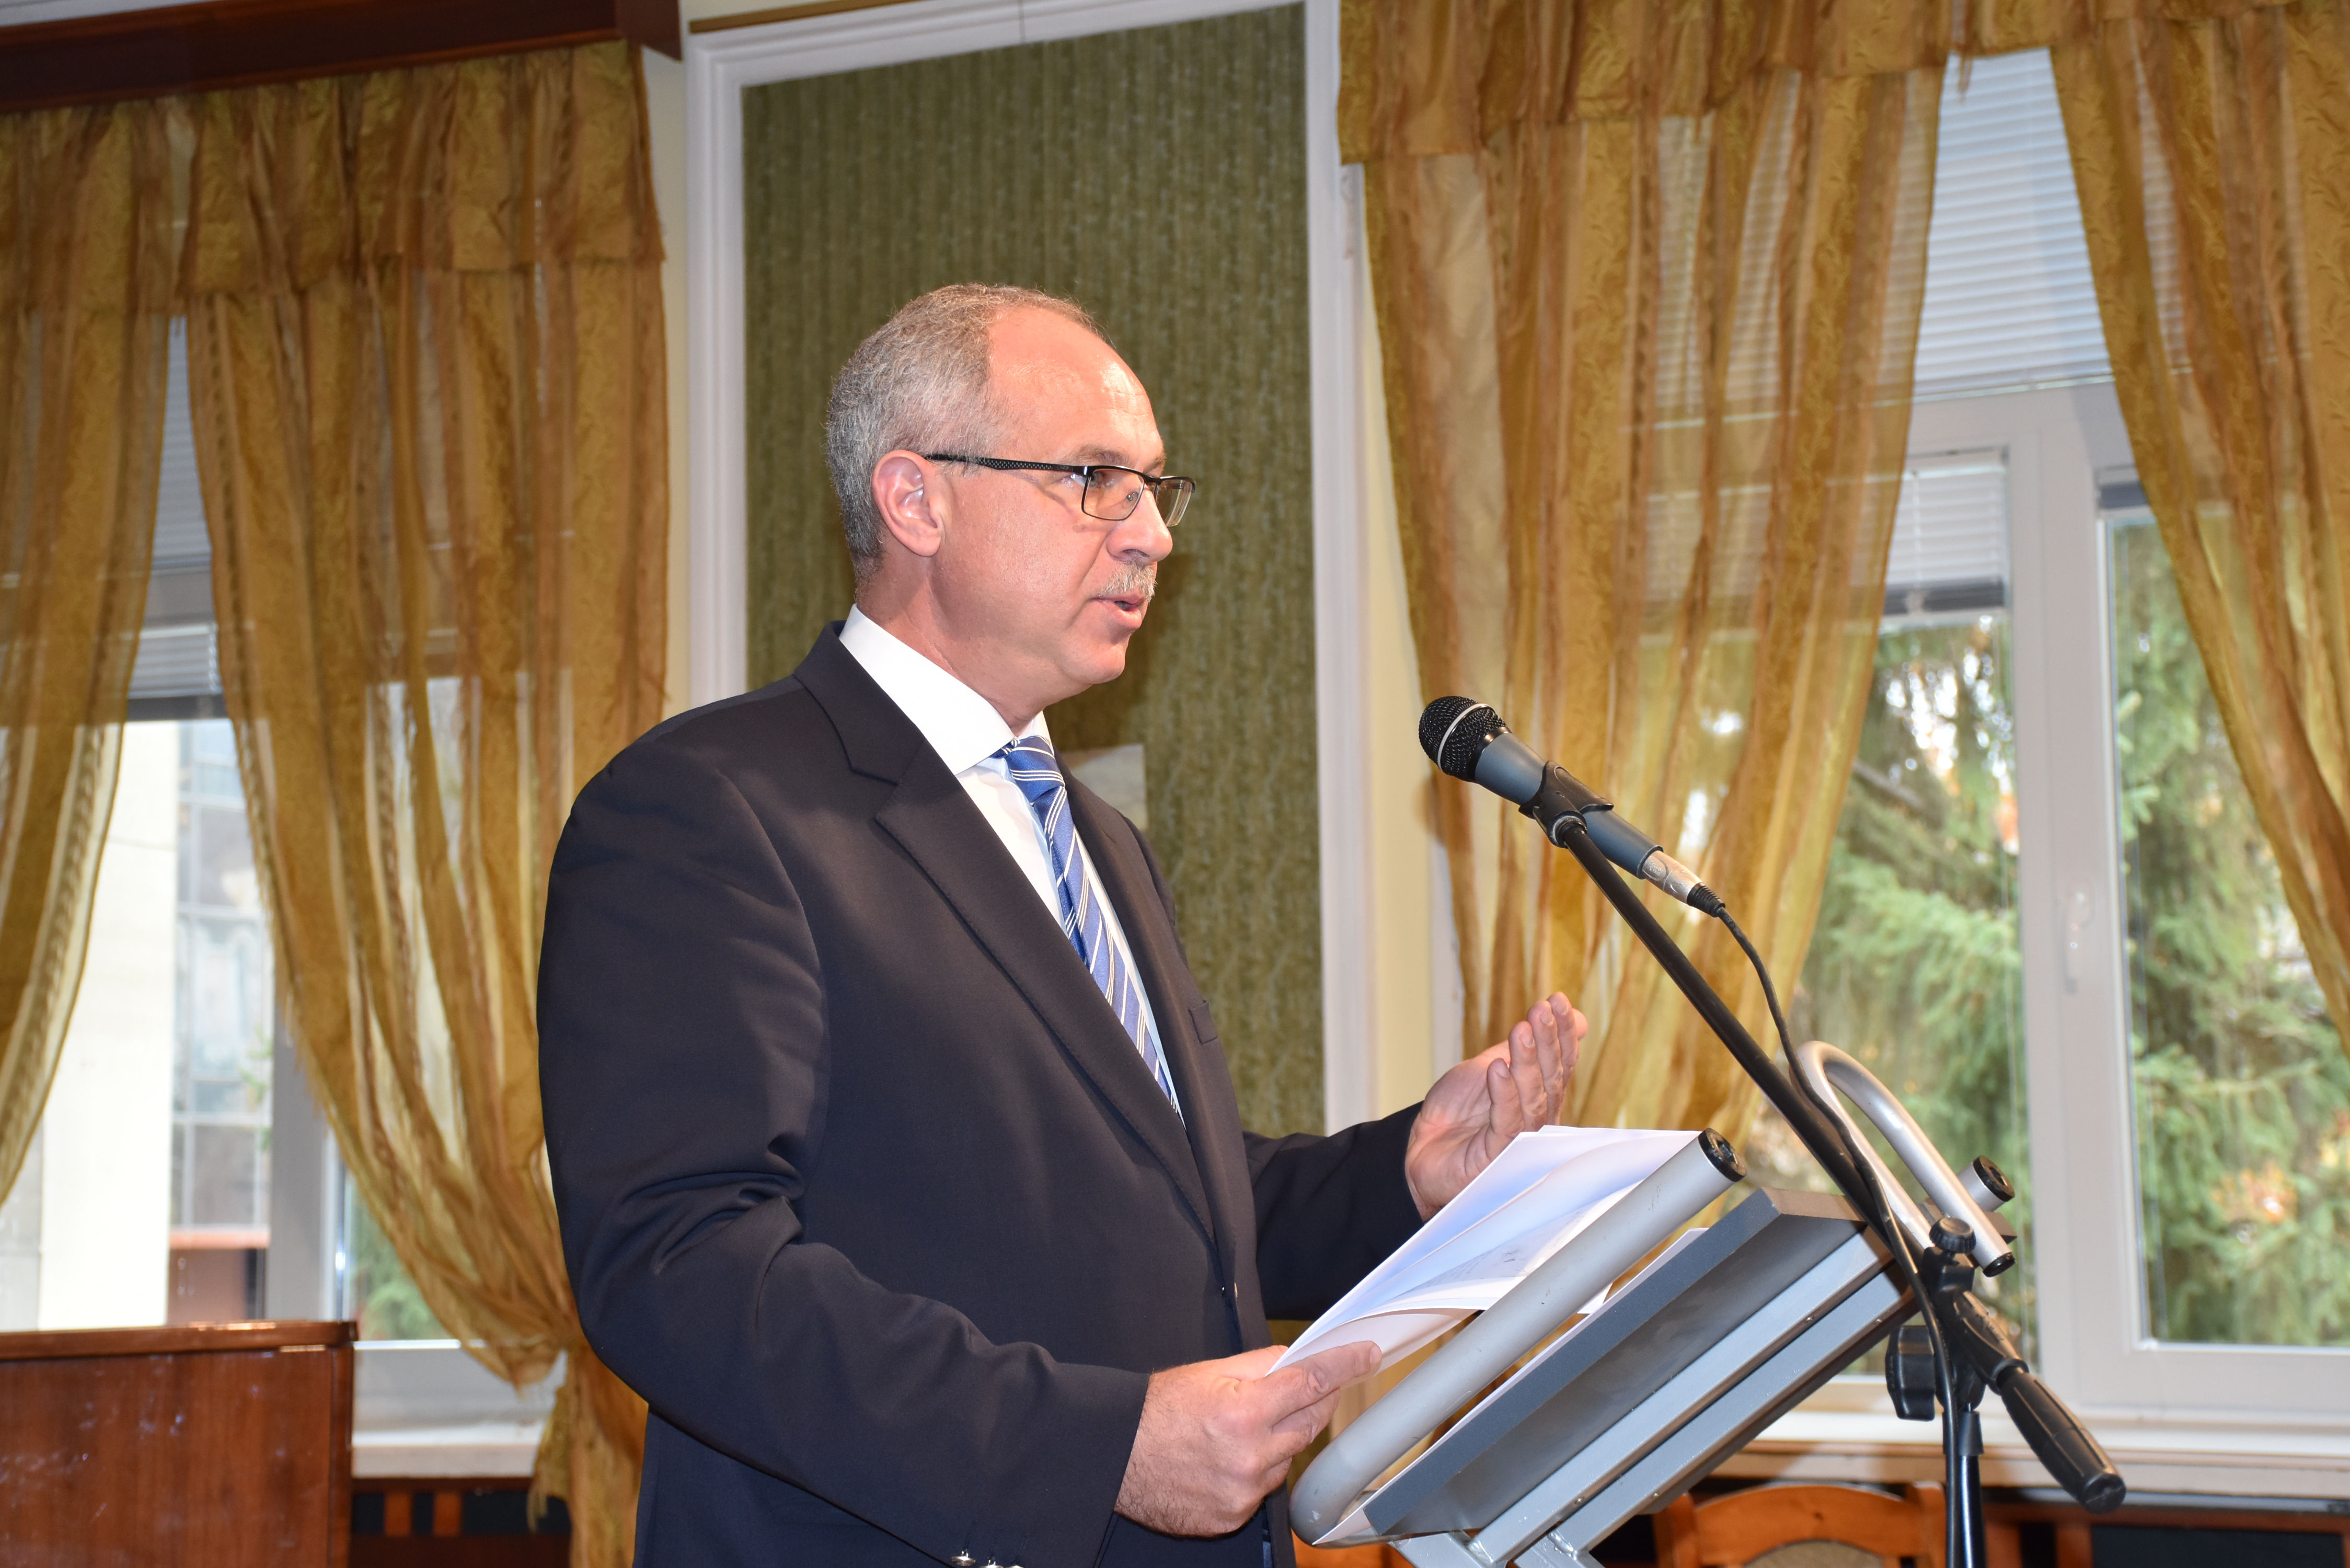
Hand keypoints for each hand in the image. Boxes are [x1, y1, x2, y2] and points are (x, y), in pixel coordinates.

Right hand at [1114, 1340, 1381, 1536]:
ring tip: (1244, 1428)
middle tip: (1312, 1387)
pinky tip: (1229, 1459)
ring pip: (1287, 1459)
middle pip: (1309, 1424)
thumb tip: (1301, 1360)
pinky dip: (1256, 1471)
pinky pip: (1263, 1489)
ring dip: (1279, 1441)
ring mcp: (1242, 1492)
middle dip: (1315, 1402)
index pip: (1311, 1383)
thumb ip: (1263, 1365)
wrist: (1116, 1456)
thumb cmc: (1156, 1412)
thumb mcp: (1210, 1372)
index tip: (1366, 1356)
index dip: (1344, 1366)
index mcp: (1243, 1412)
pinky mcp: (1232, 1517)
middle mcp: (1248, 1456)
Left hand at [1404, 992, 1583, 1218]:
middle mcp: (1537, 1120)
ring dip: (1527, 1061)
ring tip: (1521, 1029)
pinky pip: (1505, 1122)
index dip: (1562, 1033)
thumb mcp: (1490, 1065)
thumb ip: (1527, 1044)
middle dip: (1548, 1041)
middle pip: (1551, 1078)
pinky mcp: (1497, 1156)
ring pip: (1532, 1098)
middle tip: (1542, 1010)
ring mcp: (1519, 1140)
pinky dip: (1503, 1094)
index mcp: (1540, 1098)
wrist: (1420, 1151)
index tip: (1558, 1001)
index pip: (1560, 1063)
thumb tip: (1574, 1014)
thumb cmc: (1457, 1112)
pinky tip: (1497, 1068)